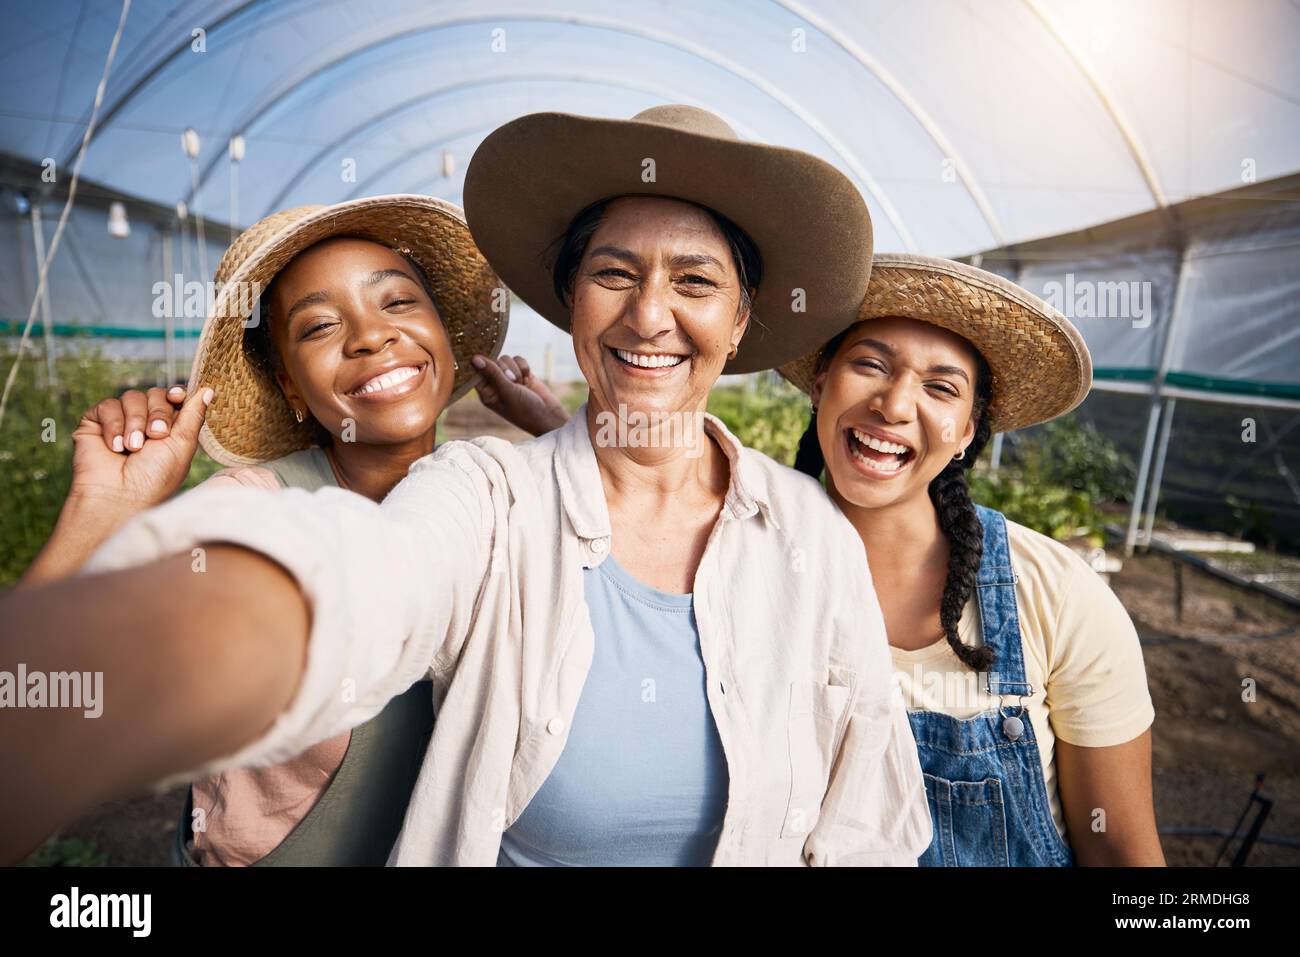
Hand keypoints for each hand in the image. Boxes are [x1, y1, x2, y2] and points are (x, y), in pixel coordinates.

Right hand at [70, 385, 213, 508]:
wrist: (119, 496)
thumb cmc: (155, 478)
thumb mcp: (182, 445)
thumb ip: (193, 415)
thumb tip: (208, 389)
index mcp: (169, 429)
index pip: (174, 397)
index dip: (176, 393)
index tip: (177, 397)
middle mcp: (145, 423)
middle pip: (155, 393)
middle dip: (158, 413)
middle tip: (155, 436)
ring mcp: (120, 422)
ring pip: (131, 397)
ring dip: (135, 422)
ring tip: (133, 448)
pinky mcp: (95, 424)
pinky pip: (107, 406)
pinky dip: (113, 425)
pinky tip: (115, 447)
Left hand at [472, 354, 568, 436]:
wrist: (549, 415)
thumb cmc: (524, 409)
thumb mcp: (507, 391)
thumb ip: (492, 373)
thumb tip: (474, 358)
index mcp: (486, 392)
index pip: (477, 371)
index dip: (484, 365)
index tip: (493, 366)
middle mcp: (495, 384)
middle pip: (493, 361)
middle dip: (506, 369)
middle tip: (514, 381)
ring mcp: (509, 378)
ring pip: (506, 359)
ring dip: (516, 369)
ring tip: (523, 384)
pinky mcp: (521, 373)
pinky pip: (518, 359)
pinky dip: (524, 367)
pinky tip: (529, 380)